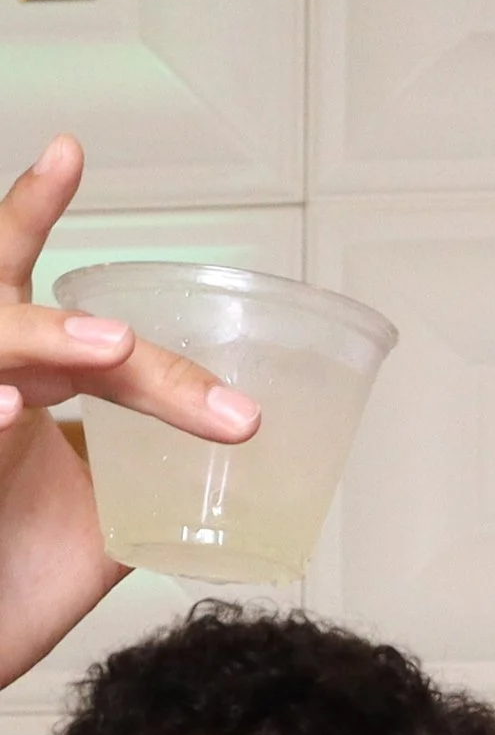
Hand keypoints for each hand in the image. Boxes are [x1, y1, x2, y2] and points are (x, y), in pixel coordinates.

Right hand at [0, 134, 259, 688]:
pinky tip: (8, 411)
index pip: (38, 294)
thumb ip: (152, 490)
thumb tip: (232, 479)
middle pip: (13, 306)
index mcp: (18, 384)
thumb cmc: (12, 585)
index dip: (41, 217)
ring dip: (39, 338)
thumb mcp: (99, 532)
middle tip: (95, 245)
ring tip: (108, 351)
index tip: (69, 149)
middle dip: (61, 277)